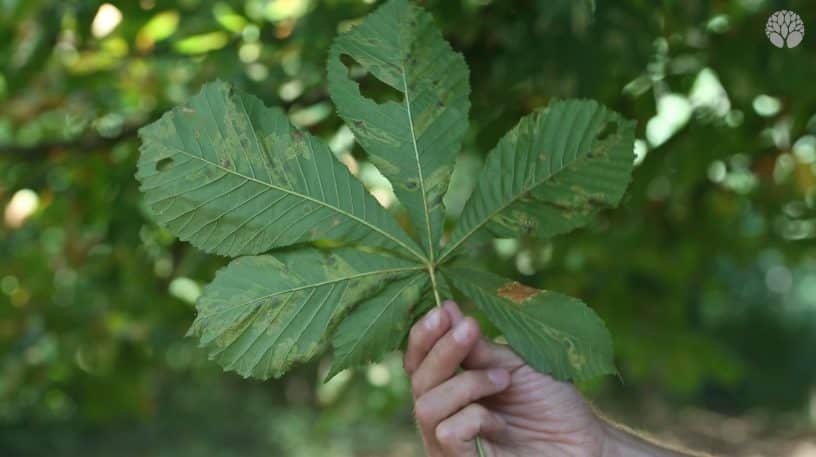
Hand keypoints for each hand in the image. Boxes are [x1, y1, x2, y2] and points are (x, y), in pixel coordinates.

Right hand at [404, 300, 605, 456]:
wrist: (583, 442)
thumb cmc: (550, 403)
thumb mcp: (512, 365)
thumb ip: (476, 348)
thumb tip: (445, 308)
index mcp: (450, 386)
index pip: (418, 361)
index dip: (423, 336)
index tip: (442, 311)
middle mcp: (442, 414)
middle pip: (418, 380)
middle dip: (443, 350)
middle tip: (471, 328)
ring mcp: (447, 443)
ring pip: (426, 406)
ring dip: (466, 384)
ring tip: (503, 380)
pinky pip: (447, 433)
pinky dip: (474, 418)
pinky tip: (501, 423)